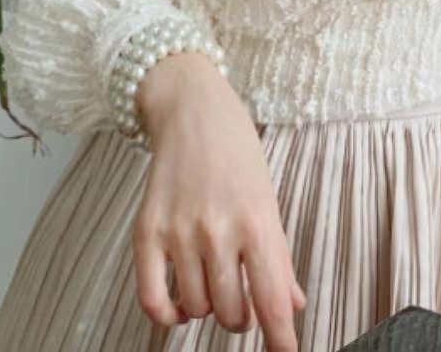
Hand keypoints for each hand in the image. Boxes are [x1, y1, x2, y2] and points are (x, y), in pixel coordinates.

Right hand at [131, 52, 307, 350]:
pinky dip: (167, 314)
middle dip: (242, 318)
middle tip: (243, 300)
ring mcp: (179, 232)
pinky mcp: (147, 231)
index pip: (272, 300)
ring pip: (197, 309)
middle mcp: (219, 230)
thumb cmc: (237, 154)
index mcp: (258, 222)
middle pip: (233, 312)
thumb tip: (292, 306)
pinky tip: (179, 306)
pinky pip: (152, 298)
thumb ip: (278, 257)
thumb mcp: (269, 200)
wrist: (192, 111)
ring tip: (212, 286)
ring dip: (207, 309)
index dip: (281, 339)